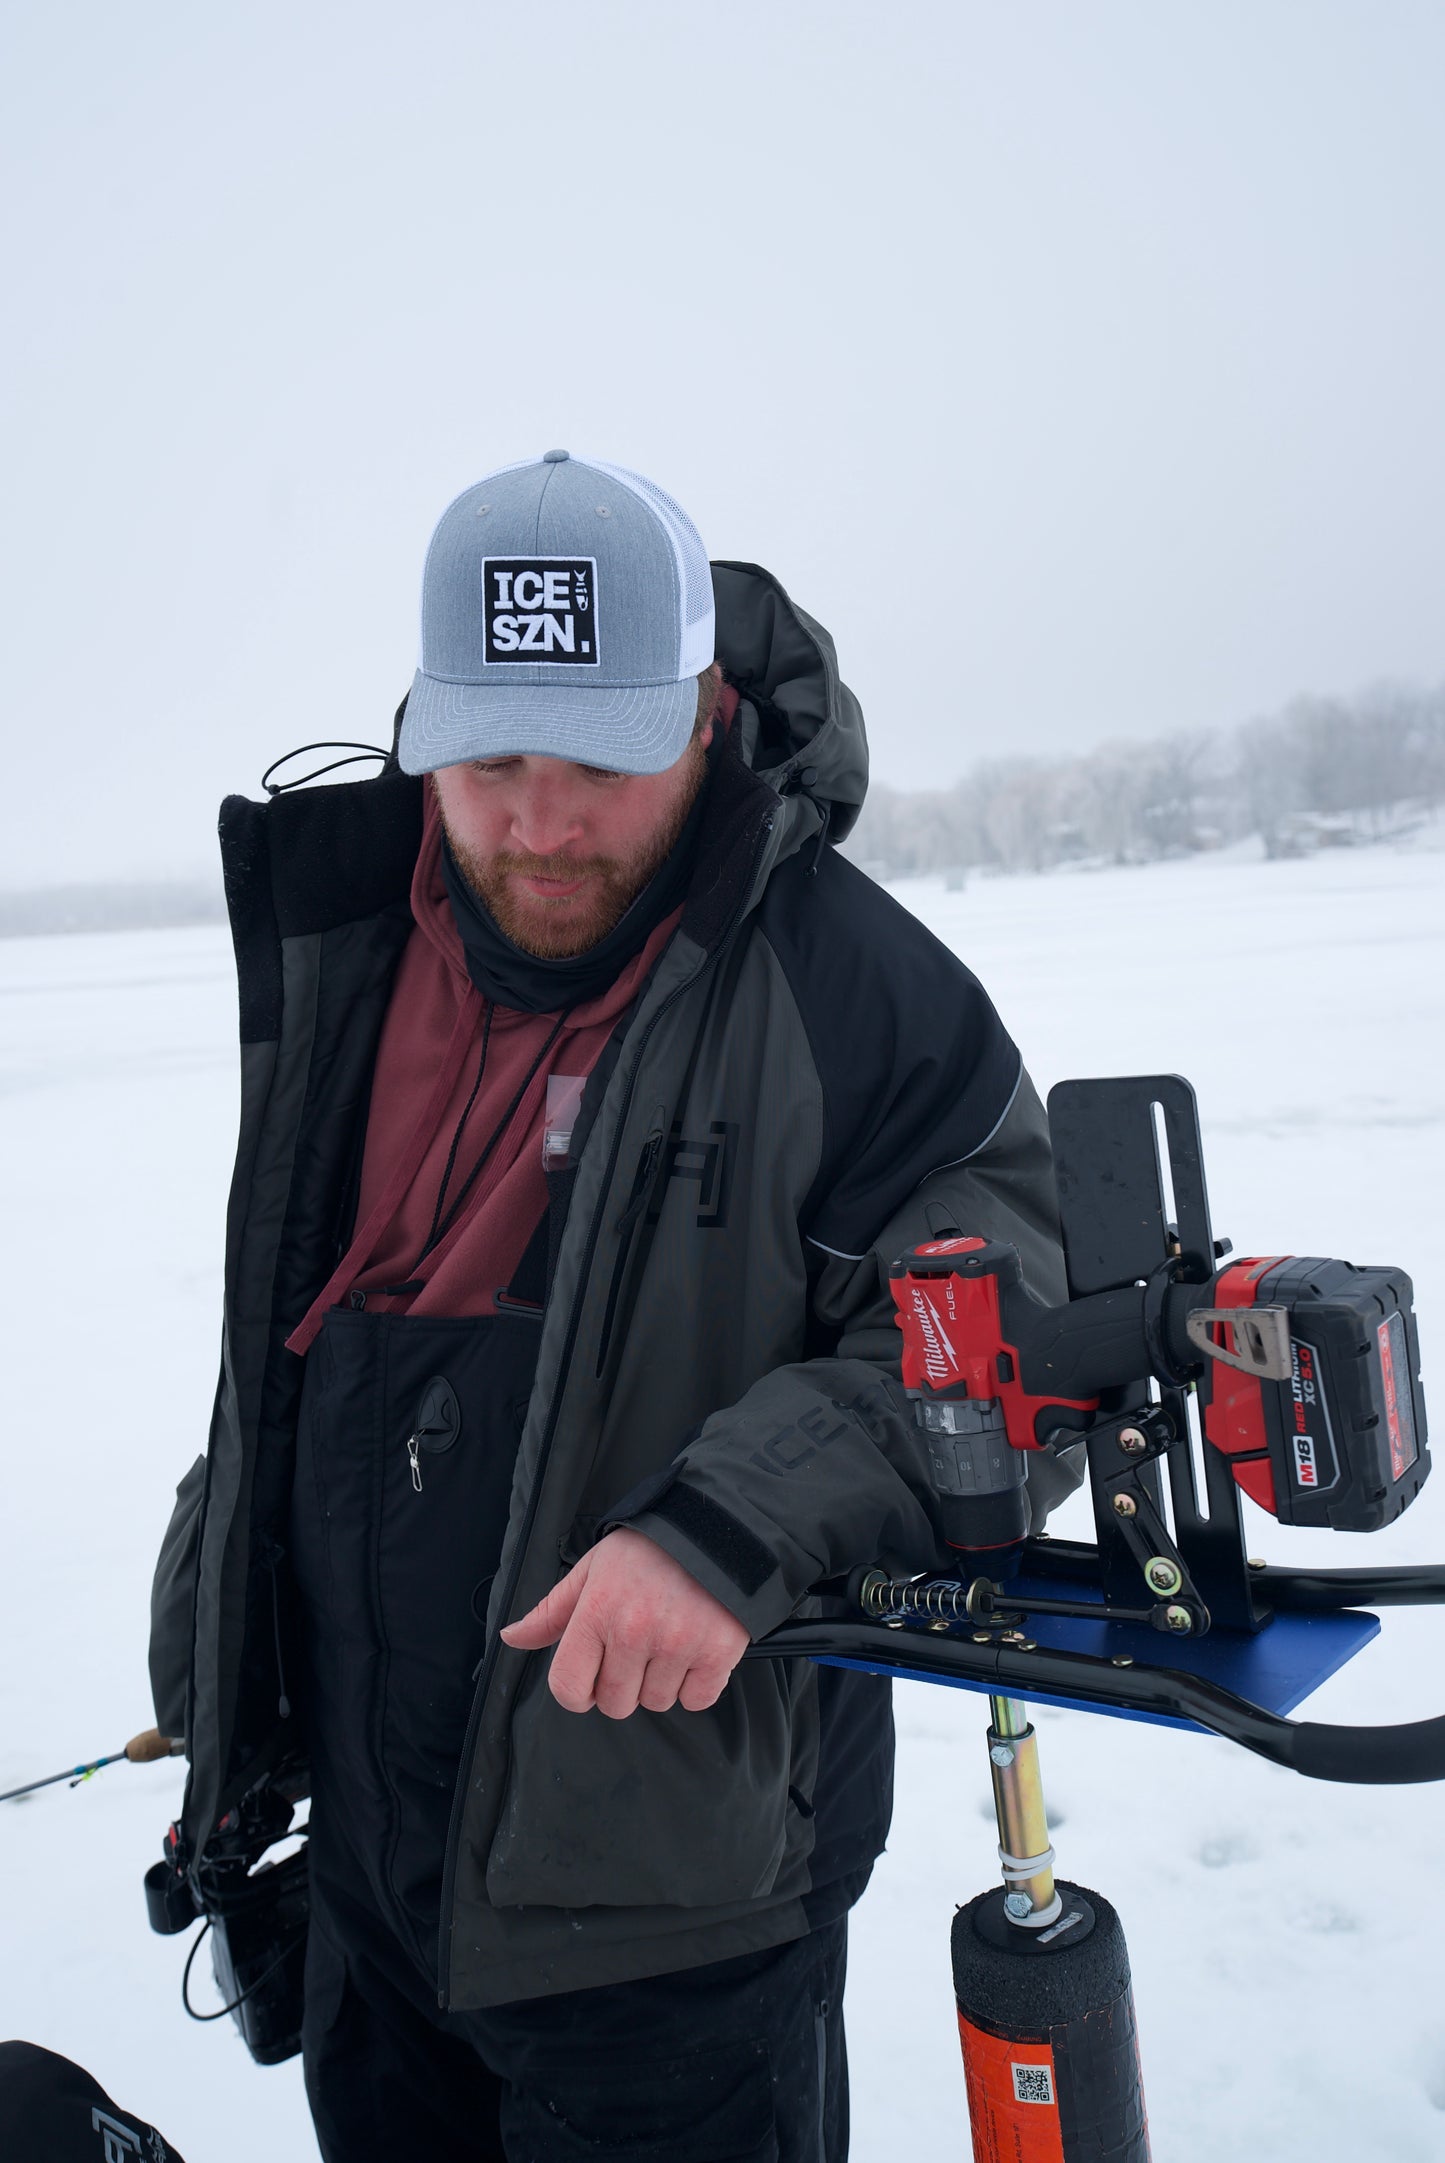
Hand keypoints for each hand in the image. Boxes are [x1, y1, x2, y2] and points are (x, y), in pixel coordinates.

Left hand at [500, 1527, 750, 1718]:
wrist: (717, 1526)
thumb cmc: (647, 1550)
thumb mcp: (592, 1570)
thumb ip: (551, 1611)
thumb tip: (510, 1638)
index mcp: (596, 1612)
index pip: (568, 1687)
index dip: (577, 1692)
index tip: (592, 1679)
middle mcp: (634, 1632)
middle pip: (615, 1704)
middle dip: (623, 1685)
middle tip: (639, 1647)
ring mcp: (678, 1644)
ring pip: (657, 1702)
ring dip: (661, 1682)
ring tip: (670, 1639)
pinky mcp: (718, 1652)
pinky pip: (697, 1700)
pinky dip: (697, 1684)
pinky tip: (696, 1648)